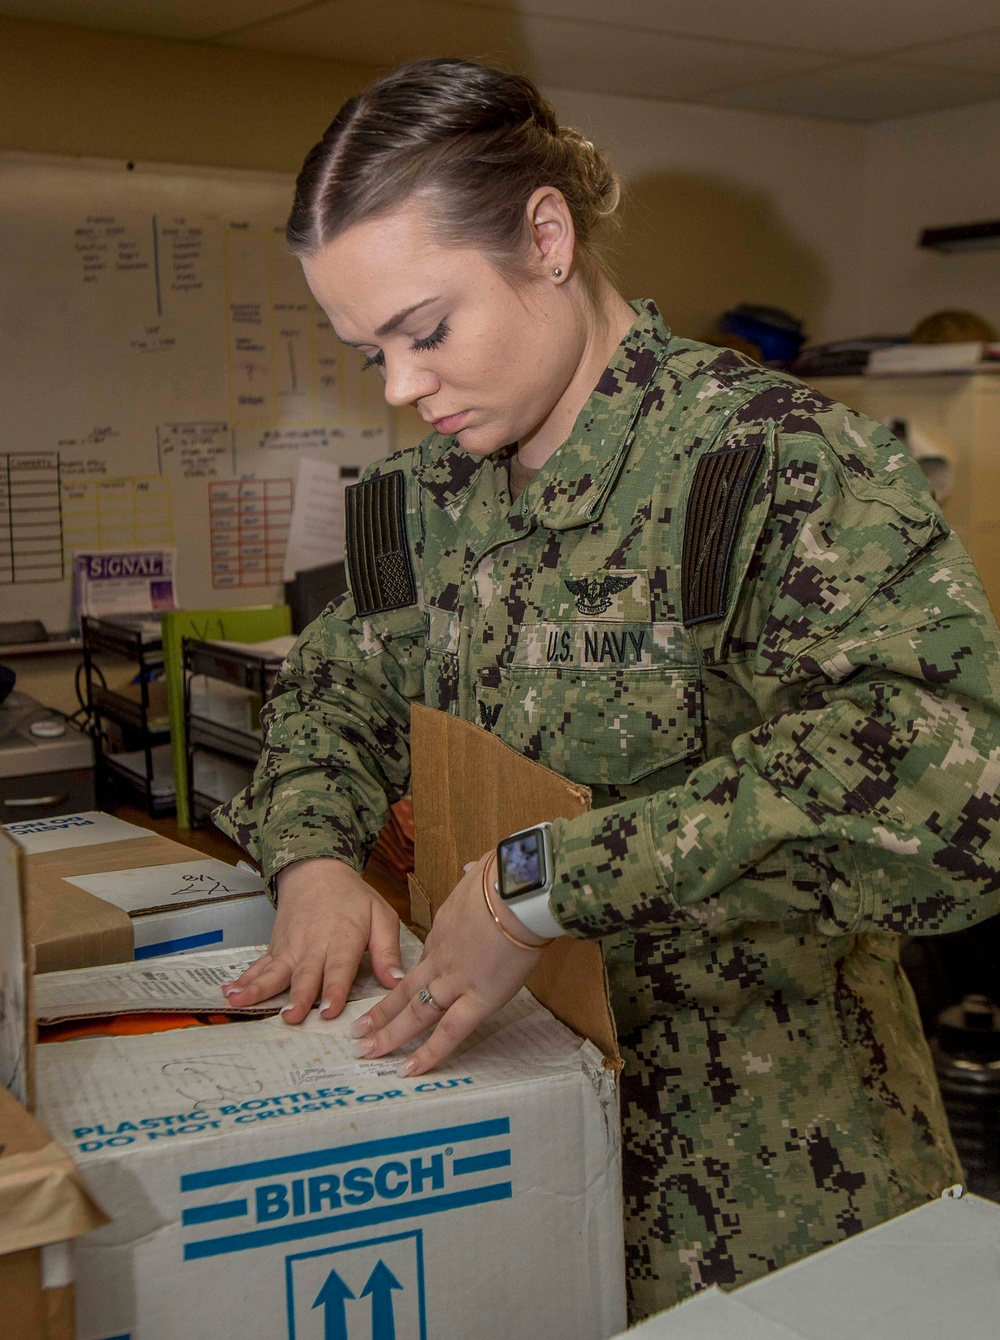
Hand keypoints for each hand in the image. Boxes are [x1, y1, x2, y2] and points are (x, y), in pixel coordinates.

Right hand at [222, 857, 402, 1023]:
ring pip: (275, 972)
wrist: (316, 872)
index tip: (329, 1011)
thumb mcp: (381, 915)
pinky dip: (243, 980)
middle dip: (298, 996)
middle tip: (290, 1017)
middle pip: (305, 974)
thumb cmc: (353, 898)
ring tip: (242, 1002)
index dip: (334, 990)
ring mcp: (290, 948)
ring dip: (258, 988)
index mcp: (343, 939)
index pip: (339, 968)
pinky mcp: (276, 949)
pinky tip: (228, 993)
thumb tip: (397, 982)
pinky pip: (259, 967)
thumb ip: (388, 951)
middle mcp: (313, 946)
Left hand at [349, 853, 548, 1075]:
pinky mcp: (479, 999)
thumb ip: (473, 873)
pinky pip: (450, 1032)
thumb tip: (474, 866)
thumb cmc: (505, 878)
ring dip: (390, 1035)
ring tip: (367, 1051)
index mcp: (444, 929)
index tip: (397, 990)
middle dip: (381, 1012)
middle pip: (405, 990)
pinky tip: (410, 1070)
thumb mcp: (480, 869)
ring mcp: (456, 980)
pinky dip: (429, 1054)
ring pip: (416, 1013)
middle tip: (357, 1031)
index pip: (423, 959)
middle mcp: (441, 958)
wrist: (516, 893)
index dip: (407, 979)